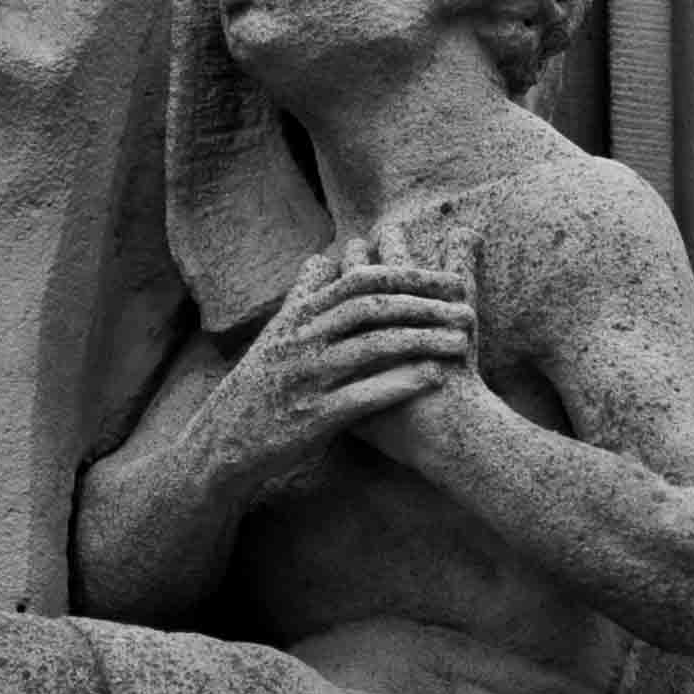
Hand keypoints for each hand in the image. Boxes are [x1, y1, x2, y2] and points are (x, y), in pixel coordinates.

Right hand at [198, 251, 475, 499]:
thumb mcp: (277, 331)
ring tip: (461, 343)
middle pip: (373, 308)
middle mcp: (304, 339)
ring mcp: (307, 377)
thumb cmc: (260, 382)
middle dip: (424, 305)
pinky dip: (398, 383)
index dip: (408, 276)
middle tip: (467, 308)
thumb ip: (305, 294)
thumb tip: (325, 255)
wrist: (225, 438)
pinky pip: (361, 395)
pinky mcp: (313, 417)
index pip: (361, 281)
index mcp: (301, 315)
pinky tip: (432, 378)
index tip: (449, 280)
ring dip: (421, 341)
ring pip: (371, 347)